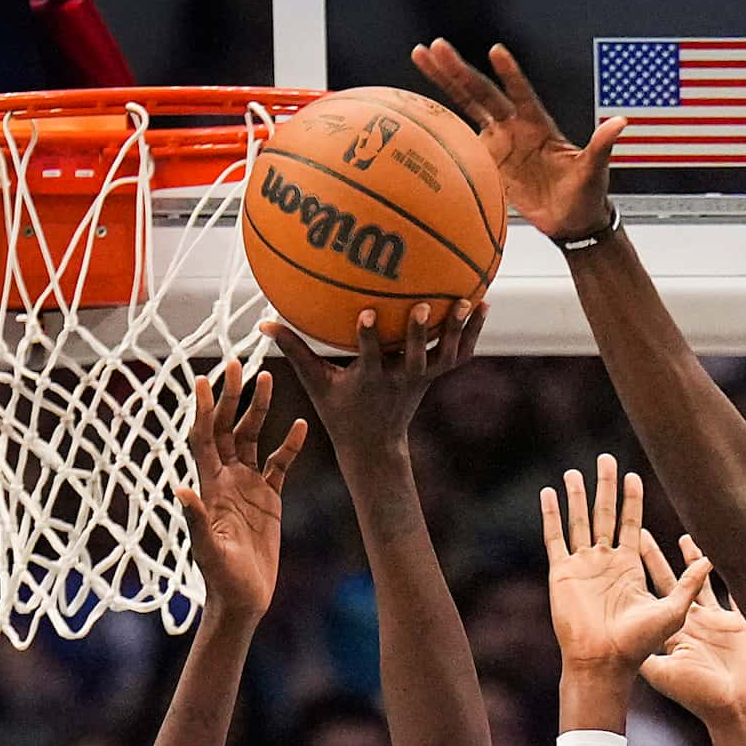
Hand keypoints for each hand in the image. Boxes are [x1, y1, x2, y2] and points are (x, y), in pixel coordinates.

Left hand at [177, 359, 307, 622]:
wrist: (243, 598)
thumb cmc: (221, 578)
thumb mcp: (208, 550)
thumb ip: (197, 520)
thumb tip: (181, 491)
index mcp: (210, 487)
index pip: (205, 439)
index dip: (205, 410)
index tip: (204, 380)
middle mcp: (227, 480)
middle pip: (229, 429)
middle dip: (233, 397)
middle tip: (238, 365)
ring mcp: (248, 487)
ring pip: (254, 439)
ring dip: (259, 410)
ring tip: (268, 380)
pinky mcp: (270, 499)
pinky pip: (281, 464)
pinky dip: (290, 445)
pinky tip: (301, 426)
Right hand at [266, 302, 485, 460]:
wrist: (375, 445)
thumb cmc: (341, 411)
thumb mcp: (316, 385)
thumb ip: (294, 351)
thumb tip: (263, 322)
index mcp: (370, 380)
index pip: (369, 357)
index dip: (368, 337)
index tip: (366, 313)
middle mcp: (400, 380)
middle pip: (414, 358)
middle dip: (416, 334)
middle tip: (422, 305)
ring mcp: (421, 379)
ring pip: (444, 356)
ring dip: (457, 330)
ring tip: (468, 300)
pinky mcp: (434, 376)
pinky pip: (458, 354)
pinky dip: (471, 332)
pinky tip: (481, 303)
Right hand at [413, 39, 621, 240]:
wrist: (572, 221)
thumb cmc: (586, 194)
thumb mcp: (594, 170)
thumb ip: (601, 145)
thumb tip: (620, 123)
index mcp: (539, 126)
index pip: (521, 95)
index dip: (511, 75)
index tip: (497, 52)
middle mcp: (516, 127)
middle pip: (483, 93)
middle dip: (460, 70)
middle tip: (436, 47)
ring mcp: (500, 142)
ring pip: (468, 106)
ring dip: (445, 83)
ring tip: (422, 56)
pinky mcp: (489, 161)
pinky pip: (463, 139)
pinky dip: (443, 124)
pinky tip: (421, 104)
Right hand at [541, 454, 709, 676]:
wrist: (604, 662)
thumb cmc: (638, 643)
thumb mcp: (673, 610)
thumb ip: (689, 583)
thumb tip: (712, 558)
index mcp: (629, 568)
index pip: (630, 524)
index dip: (631, 500)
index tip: (632, 476)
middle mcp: (604, 563)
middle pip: (604, 516)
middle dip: (605, 488)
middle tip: (606, 460)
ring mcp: (582, 567)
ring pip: (579, 522)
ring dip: (577, 497)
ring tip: (574, 472)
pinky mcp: (562, 573)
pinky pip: (555, 538)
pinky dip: (551, 516)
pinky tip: (549, 494)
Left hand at [641, 542, 745, 725]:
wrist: (738, 710)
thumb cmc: (700, 696)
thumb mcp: (664, 673)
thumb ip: (644, 653)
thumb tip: (615, 638)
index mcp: (674, 630)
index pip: (656, 590)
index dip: (646, 564)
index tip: (635, 538)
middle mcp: (694, 623)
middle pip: (675, 581)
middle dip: (662, 557)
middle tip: (648, 530)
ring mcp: (719, 622)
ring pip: (706, 582)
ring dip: (699, 560)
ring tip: (690, 534)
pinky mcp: (744, 624)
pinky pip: (740, 592)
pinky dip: (739, 574)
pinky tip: (736, 554)